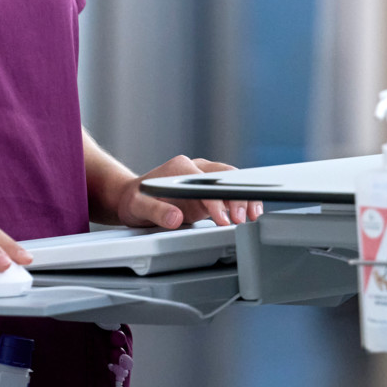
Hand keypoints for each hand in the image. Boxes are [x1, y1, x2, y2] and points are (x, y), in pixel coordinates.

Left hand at [111, 156, 260, 228]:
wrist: (133, 197)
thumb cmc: (134, 200)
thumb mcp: (138, 207)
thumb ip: (156, 211)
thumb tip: (175, 218)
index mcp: (181, 168)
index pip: (205, 183)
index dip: (216, 202)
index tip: (223, 218)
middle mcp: (196, 169)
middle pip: (225, 177)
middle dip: (237, 197)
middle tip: (243, 219)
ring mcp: (204, 179)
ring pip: (232, 182)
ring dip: (245, 198)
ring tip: (253, 216)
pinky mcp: (209, 191)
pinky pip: (230, 192)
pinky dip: (242, 201)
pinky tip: (251, 213)